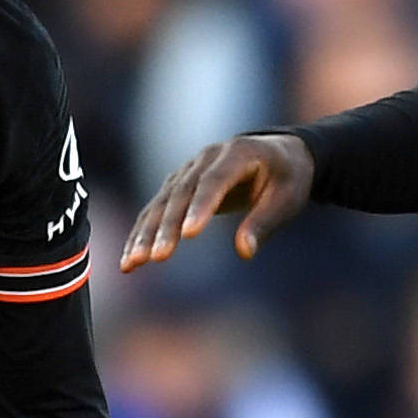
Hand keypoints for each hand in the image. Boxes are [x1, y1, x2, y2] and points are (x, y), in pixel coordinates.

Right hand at [123, 131, 314, 269]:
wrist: (277, 154)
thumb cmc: (288, 177)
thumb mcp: (287, 198)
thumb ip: (265, 222)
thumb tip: (244, 252)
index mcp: (238, 153)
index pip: (215, 181)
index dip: (201, 206)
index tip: (189, 235)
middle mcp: (207, 158)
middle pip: (181, 193)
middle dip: (167, 227)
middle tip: (158, 258)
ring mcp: (189, 170)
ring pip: (162, 203)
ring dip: (145, 234)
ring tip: (133, 264)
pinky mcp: (179, 186)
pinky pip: (157, 210)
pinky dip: (142, 234)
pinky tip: (130, 260)